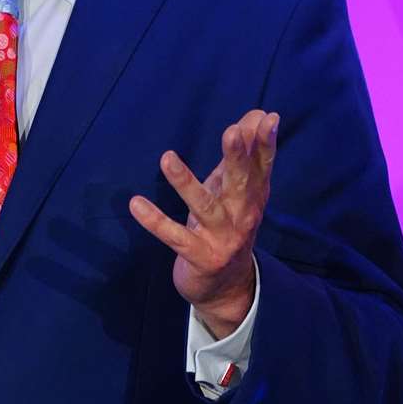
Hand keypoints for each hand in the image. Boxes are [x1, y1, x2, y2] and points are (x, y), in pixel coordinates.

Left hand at [128, 109, 279, 337]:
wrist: (228, 288)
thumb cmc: (229, 226)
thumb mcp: (238, 192)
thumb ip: (244, 156)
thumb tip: (259, 114)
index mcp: (253, 197)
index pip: (262, 166)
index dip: (265, 143)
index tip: (266, 118)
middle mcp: (242, 216)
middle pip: (240, 183)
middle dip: (237, 157)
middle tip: (232, 131)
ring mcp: (221, 237)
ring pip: (204, 207)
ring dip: (185, 183)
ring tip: (167, 158)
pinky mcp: (199, 256)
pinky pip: (175, 237)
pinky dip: (155, 221)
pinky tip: (136, 204)